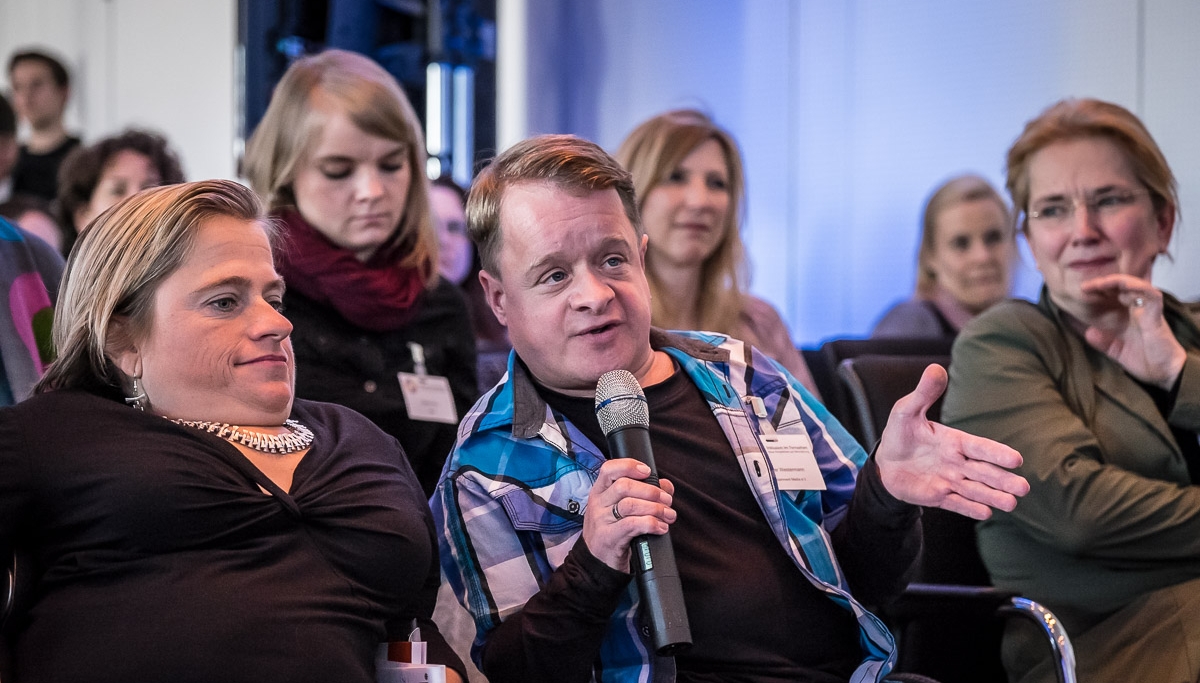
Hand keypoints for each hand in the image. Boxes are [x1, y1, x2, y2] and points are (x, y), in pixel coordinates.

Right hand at [582, 459, 675, 570]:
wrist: (597, 563)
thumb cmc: (612, 532)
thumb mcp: (621, 510)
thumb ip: (642, 494)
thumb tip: (665, 486)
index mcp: (599, 492)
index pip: (608, 469)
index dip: (629, 466)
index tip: (647, 471)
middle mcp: (598, 504)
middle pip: (624, 486)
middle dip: (651, 491)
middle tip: (666, 500)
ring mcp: (602, 521)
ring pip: (630, 504)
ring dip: (655, 508)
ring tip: (667, 515)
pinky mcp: (609, 538)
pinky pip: (632, 525)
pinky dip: (651, 524)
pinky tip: (661, 528)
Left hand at [876, 364, 1029, 519]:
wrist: (886, 462)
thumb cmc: (900, 434)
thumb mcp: (907, 411)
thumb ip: (924, 393)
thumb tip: (936, 368)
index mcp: (954, 441)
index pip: (979, 447)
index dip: (996, 453)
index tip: (1016, 460)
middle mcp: (958, 462)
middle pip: (984, 472)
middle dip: (1003, 480)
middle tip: (1023, 488)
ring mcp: (950, 481)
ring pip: (975, 490)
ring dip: (993, 496)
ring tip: (1012, 504)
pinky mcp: (939, 496)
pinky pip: (956, 503)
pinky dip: (969, 508)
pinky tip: (986, 513)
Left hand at [1080, 274, 1186, 389]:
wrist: (1165, 374)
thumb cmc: (1144, 360)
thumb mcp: (1116, 350)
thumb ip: (1101, 342)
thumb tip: (1088, 332)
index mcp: (1126, 315)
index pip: (1111, 295)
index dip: (1096, 291)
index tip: (1080, 293)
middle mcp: (1136, 308)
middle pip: (1120, 286)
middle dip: (1101, 283)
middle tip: (1084, 287)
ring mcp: (1147, 309)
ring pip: (1133, 284)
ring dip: (1114, 281)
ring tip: (1097, 284)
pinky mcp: (1156, 313)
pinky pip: (1151, 294)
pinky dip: (1137, 287)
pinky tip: (1122, 286)